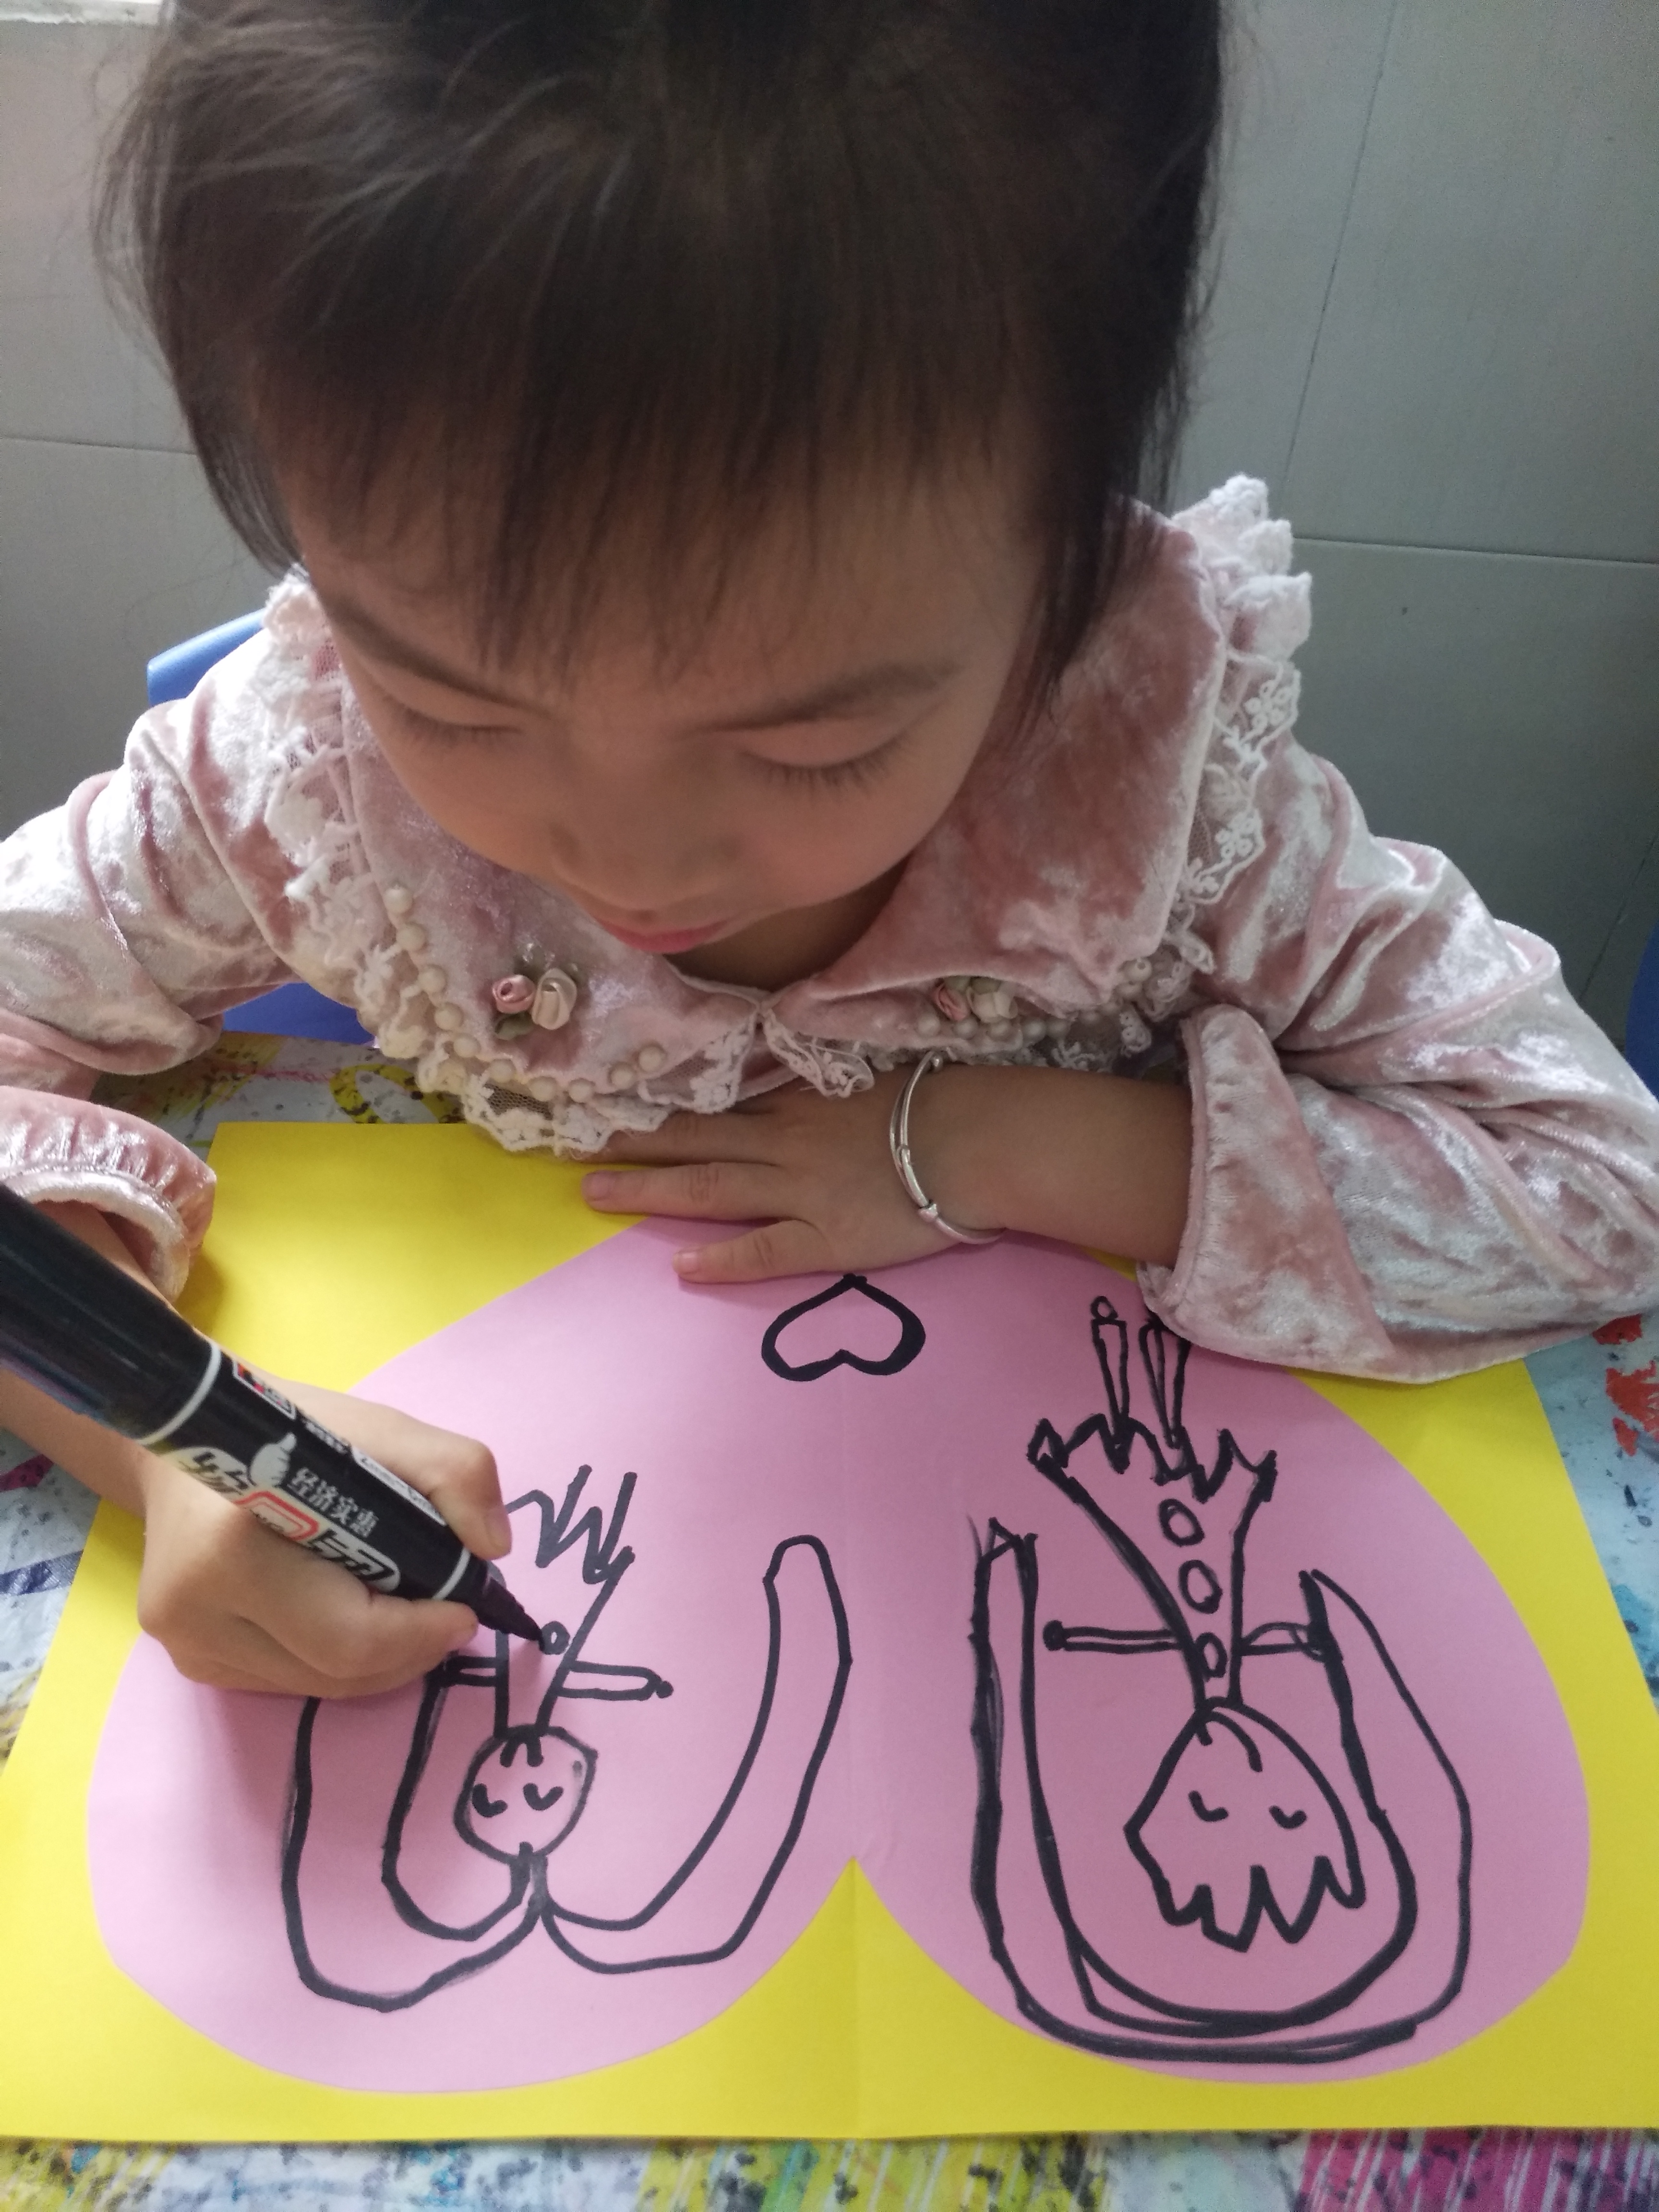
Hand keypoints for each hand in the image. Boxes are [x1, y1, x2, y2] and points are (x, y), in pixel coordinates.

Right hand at [129, 1382, 509, 1697]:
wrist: (187, 1437)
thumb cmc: (287, 1431)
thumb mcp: (379, 1428)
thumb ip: (451, 1472)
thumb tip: (493, 1548)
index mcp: (234, 1550)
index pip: (349, 1636)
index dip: (420, 1633)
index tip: (467, 1608)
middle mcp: (196, 1611)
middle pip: (337, 1672)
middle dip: (410, 1648)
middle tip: (448, 1614)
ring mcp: (187, 1645)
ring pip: (315, 1685)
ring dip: (378, 1659)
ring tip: (407, 1609)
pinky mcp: (189, 1660)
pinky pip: (287, 1680)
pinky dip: (335, 1658)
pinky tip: (352, 1612)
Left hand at [582, 1062, 1191, 1282]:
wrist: (974, 1139)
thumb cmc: (937, 1100)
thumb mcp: (872, 1073)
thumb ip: (826, 1081)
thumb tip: (797, 1076)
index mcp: (799, 1105)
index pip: (716, 1106)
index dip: (661, 1107)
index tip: (610, 1103)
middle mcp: (785, 1144)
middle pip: (695, 1143)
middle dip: (633, 1146)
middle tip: (573, 1150)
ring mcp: (800, 1192)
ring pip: (711, 1190)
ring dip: (652, 1191)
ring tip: (596, 1194)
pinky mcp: (826, 1238)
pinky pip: (765, 1252)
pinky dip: (723, 1259)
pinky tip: (681, 1269)